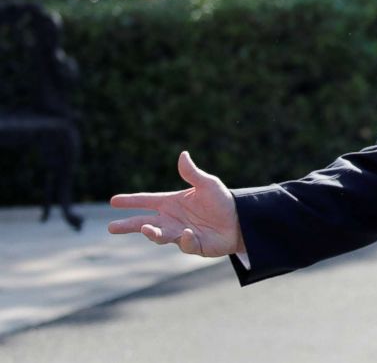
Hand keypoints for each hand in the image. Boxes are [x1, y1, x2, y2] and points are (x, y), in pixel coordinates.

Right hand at [108, 151, 243, 256]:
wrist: (241, 219)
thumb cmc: (222, 200)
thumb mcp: (208, 184)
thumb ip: (192, 173)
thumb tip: (183, 154)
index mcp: (172, 203)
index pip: (147, 201)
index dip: (131, 201)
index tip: (113, 201)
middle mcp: (172, 219)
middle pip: (145, 223)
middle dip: (129, 225)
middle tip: (111, 227)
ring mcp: (180, 234)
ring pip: (160, 235)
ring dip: (153, 233)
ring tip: (146, 229)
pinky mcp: (193, 245)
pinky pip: (185, 243)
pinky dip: (185, 239)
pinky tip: (188, 233)